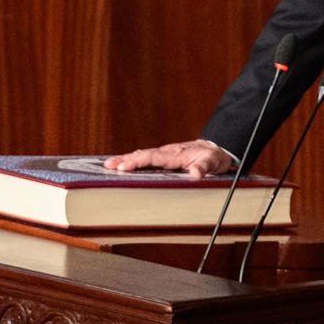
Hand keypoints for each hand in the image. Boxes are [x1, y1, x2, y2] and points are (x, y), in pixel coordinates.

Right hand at [102, 140, 235, 178]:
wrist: (216, 149)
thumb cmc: (213, 157)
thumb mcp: (213, 163)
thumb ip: (205, 167)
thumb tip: (196, 174)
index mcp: (176, 154)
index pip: (153, 158)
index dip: (137, 162)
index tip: (124, 167)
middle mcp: (167, 152)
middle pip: (142, 155)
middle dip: (124, 160)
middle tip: (107, 166)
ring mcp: (164, 154)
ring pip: (141, 156)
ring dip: (125, 159)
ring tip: (107, 165)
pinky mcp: (163, 158)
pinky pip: (145, 158)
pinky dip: (132, 160)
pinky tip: (121, 164)